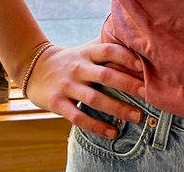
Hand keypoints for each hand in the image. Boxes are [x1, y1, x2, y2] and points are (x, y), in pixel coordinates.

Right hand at [23, 40, 146, 137]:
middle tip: (149, 94)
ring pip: (95, 99)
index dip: (127, 57)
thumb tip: (140, 52)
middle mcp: (78, 68)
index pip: (109, 50)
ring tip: (137, 116)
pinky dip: (97, 126)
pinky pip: (79, 117)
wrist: (35, 67)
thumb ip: (108, 52)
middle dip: (129, 85)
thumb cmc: (71, 60)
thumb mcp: (86, 51)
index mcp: (87, 53)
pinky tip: (113, 132)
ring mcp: (67, 86)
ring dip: (117, 108)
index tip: (144, 66)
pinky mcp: (58, 104)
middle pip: (106, 75)